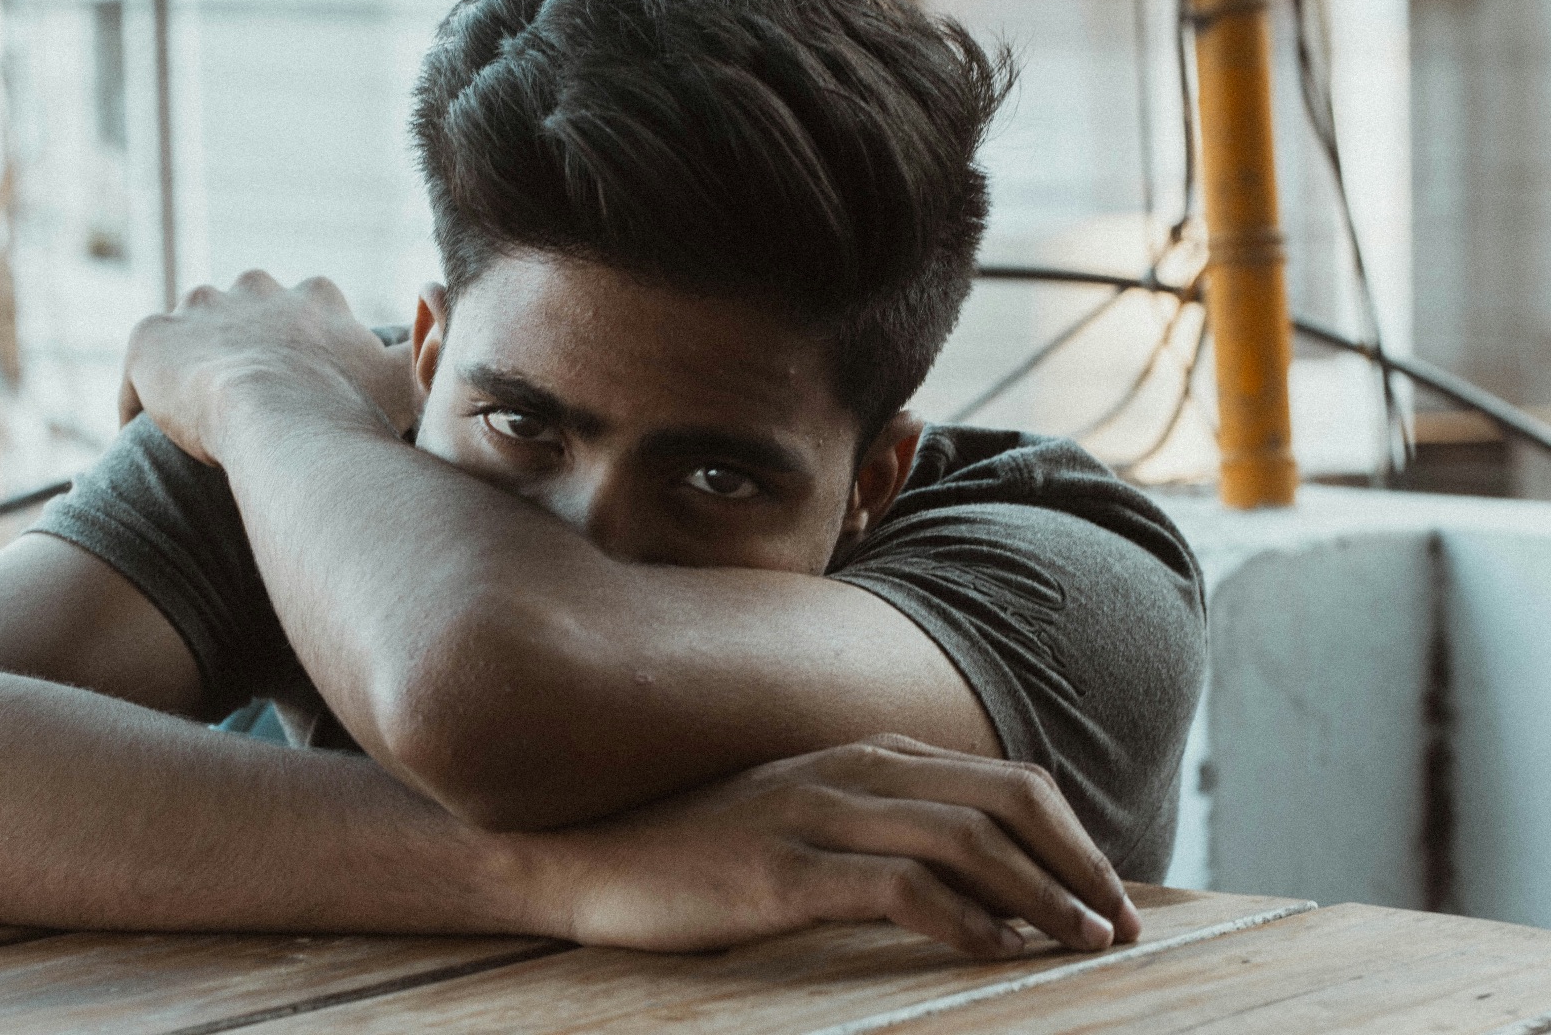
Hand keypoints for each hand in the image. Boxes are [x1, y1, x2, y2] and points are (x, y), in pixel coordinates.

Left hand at [118, 271, 416, 464]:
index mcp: (314, 297)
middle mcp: (254, 288)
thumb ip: (432, 346)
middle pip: (244, 314)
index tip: (302, 396)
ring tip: (195, 427)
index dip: (302, 355)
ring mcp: (198, 310)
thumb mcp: (408, 380)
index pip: (306, 313)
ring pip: (191, 337)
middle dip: (243, 352)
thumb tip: (439, 301)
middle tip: (246, 412)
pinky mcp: (149, 339)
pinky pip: (140, 372)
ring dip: (192, 372)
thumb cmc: (351, 409)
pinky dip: (142, 403)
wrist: (281, 419)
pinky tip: (148, 442)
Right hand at [533, 734, 1140, 956]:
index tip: (1105, 894)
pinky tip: (996, 953)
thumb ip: (877, 823)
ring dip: (1042, 896)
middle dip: (1079, 863)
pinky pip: (902, 888)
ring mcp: (816, 815)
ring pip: (968, 840)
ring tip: (1081, 944)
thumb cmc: (698, 849)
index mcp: (862, 754)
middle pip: (1006, 799)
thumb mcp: (800, 817)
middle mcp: (850, 770)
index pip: (1002, 781)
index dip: (1070, 838)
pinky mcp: (784, 872)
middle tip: (1120, 924)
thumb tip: (974, 877)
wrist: (587, 855)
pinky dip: (967, 921)